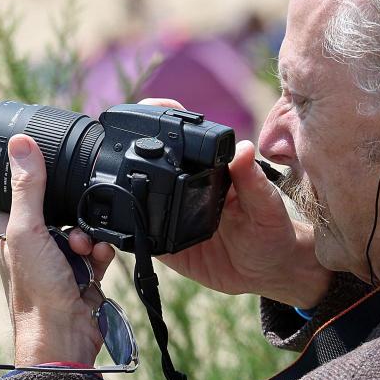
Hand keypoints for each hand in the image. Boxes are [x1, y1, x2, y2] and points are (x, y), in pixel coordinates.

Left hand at [0, 134, 116, 365]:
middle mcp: (32, 243)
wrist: (66, 337)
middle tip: (72, 232)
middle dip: (75, 214)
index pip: (23, 190)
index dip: (39, 184)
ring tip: (85, 251)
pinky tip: (99, 263)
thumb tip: (20, 142)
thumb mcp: (28, 231)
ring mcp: (58, 258)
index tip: (53, 179)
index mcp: (8, 230)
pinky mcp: (82, 272)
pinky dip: (102, 253)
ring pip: (83, 226)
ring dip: (90, 236)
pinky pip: (99, 248)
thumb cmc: (37, 292)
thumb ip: (28, 187)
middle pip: (60, 206)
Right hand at [124, 98, 329, 309]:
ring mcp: (172, 214)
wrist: (266, 270)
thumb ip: (253, 181)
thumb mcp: (266, 207)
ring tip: (107, 182)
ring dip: (121, 188)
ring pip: (138, 196)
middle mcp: (186, 186)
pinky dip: (126, 232)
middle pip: (152, 162)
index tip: (150, 109)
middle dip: (130, 148)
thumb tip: (244, 149)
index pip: (184, 139)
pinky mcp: (165, 244)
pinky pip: (140, 236)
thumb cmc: (271, 231)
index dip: (164, 120)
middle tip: (118, 143)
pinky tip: (116, 228)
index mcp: (210, 169)